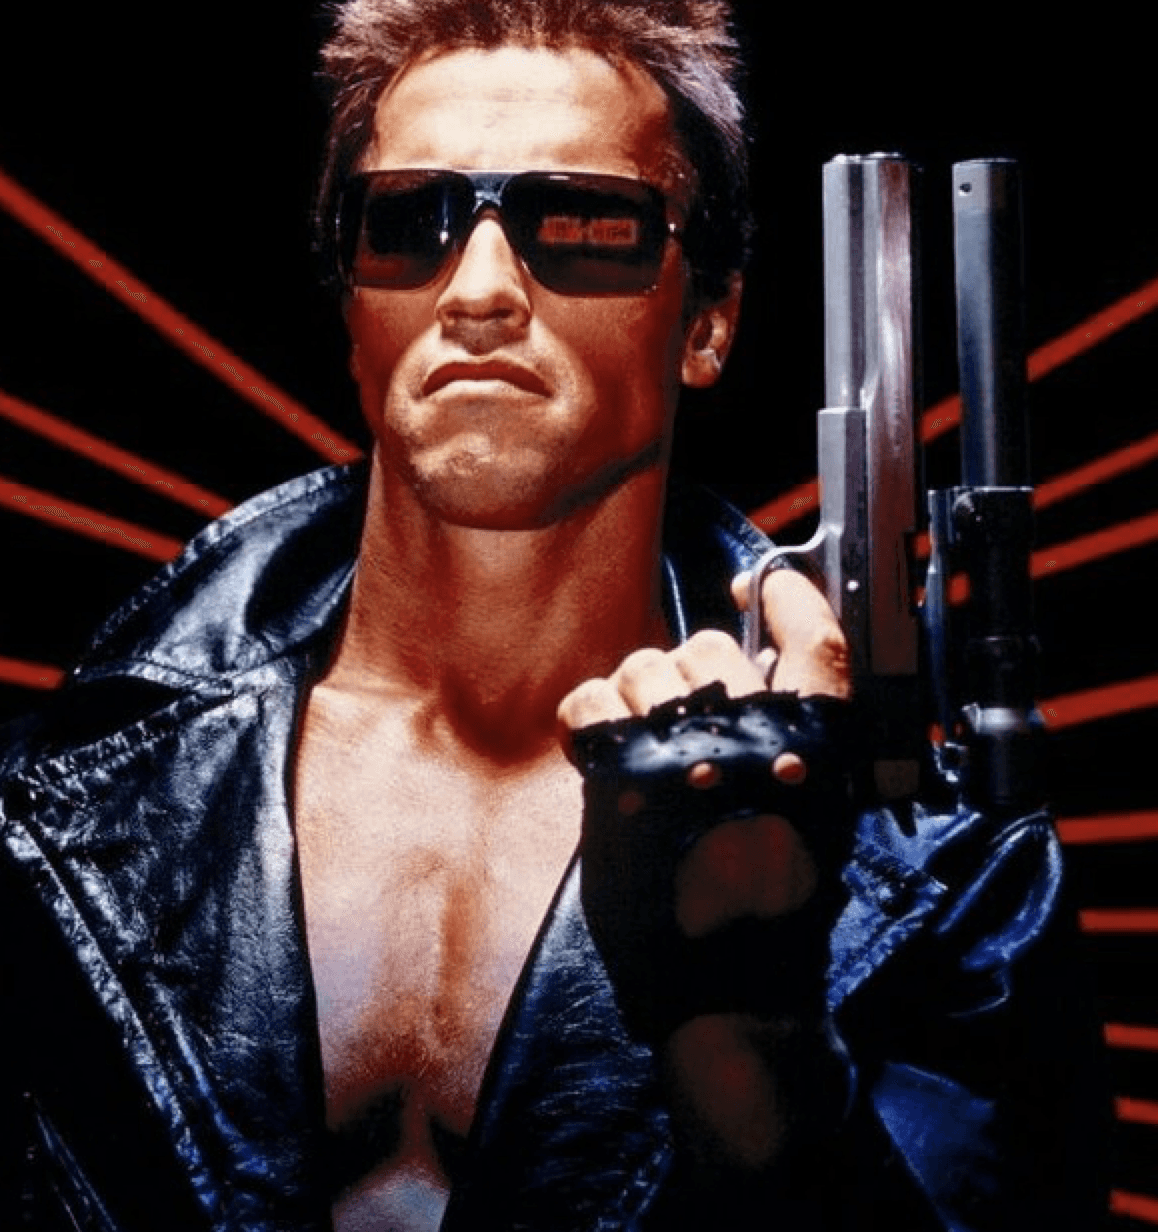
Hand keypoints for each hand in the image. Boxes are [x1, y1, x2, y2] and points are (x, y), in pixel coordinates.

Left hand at [559, 568, 853, 1167]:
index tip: (768, 583)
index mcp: (813, 751)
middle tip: (682, 718)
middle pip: (711, 648)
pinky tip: (600, 747)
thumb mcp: (816, 819)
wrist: (730, 987)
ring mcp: (685, 756)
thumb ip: (793, 746)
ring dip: (638, 697)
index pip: (817, 646)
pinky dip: (589, 715)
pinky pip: (592, 699)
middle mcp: (754, 742)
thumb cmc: (774, 909)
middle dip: (690, 671)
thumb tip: (755, 678)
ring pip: (647, 668)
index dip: (793, 602)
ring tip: (643, 746)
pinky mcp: (624, 779)